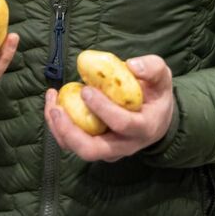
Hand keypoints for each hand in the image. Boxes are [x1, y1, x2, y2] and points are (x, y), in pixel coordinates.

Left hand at [44, 55, 174, 161]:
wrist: (157, 118)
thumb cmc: (156, 95)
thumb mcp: (162, 79)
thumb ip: (152, 68)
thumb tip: (131, 65)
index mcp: (143, 128)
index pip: (122, 124)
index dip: (102, 108)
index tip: (86, 90)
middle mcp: (125, 145)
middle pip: (93, 150)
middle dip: (70, 131)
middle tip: (57, 109)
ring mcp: (109, 150)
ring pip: (78, 149)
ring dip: (59, 129)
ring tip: (51, 103)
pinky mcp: (95, 147)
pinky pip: (72, 142)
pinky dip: (58, 126)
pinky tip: (54, 103)